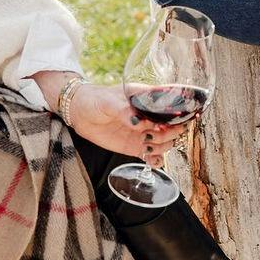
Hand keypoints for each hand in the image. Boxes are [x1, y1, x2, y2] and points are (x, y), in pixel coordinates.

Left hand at [60, 79, 194, 160]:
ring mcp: (144, 132)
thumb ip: (124, 111)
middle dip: (171, 132)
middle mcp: (150, 117)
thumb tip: (139, 122)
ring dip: (163, 146)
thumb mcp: (109, 101)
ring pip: (166, 142)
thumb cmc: (96, 100)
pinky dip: (156, 160)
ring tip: (148, 144)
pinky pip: (152, 156)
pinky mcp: (135, 147)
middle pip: (174, 126)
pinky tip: (152, 159)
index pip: (172, 105)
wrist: (80, 113)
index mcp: (148, 99)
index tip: (177, 120)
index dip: (180, 113)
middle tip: (157, 132)